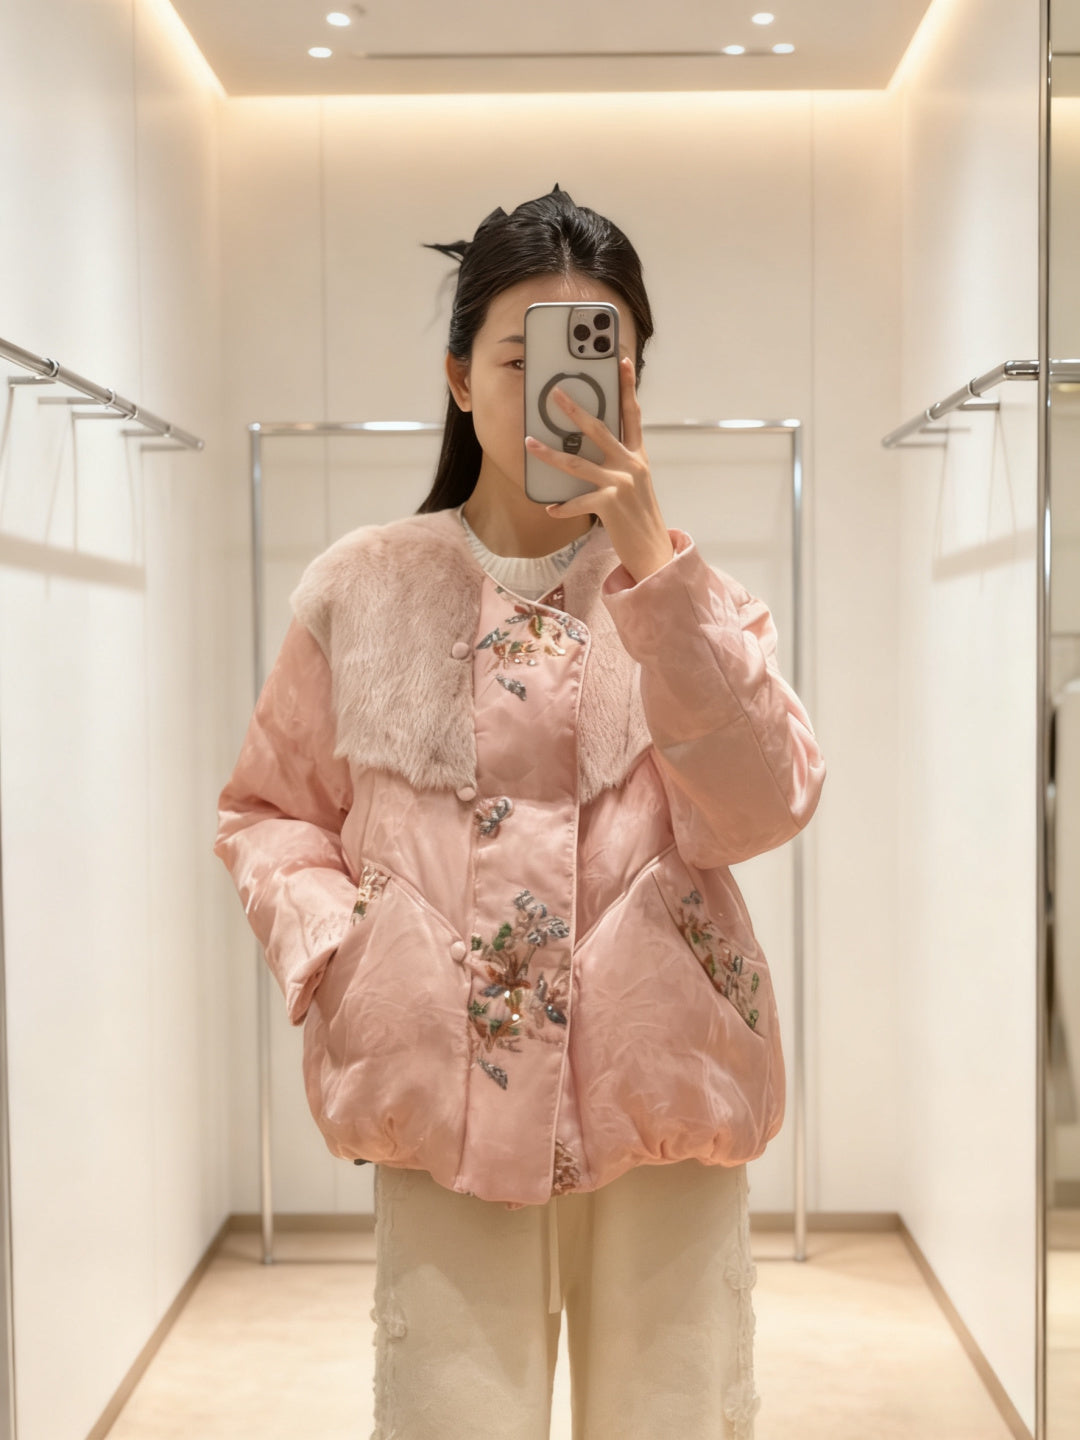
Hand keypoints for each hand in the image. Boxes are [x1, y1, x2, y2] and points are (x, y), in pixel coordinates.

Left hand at [524, 356, 674, 584]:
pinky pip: (577, 502)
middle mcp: (631, 465)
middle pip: (599, 429)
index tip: (620, 360)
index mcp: (638, 456)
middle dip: (574, 410)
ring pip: (577, 463)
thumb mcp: (635, 484)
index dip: (627, 386)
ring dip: (549, 453)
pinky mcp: (610, 505)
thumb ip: (618, 462)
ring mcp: (621, 484)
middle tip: (555, 393)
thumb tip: (588, 449)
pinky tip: (549, 508)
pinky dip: (562, 507)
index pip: (632, 414)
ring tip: (528, 443)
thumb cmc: (639, 516)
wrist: (653, 551)